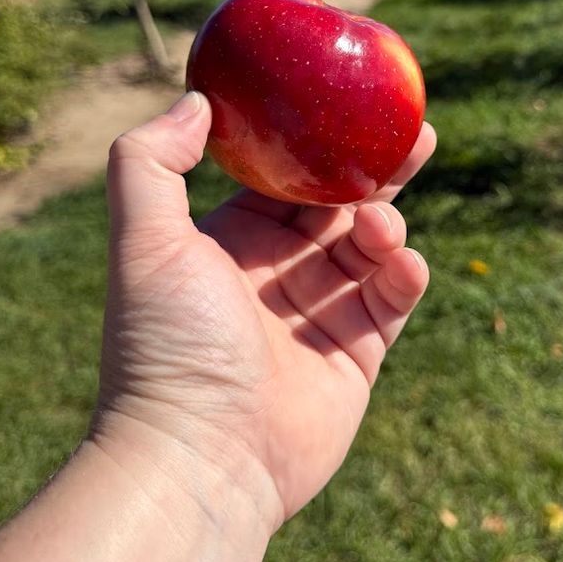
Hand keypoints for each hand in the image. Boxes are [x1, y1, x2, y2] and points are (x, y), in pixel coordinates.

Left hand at [98, 90, 435, 527]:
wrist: (200, 460)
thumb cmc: (168, 347)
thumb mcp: (144, 242)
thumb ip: (151, 163)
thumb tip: (196, 101)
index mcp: (236, 240)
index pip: (290, 176)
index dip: (324, 140)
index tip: (357, 105)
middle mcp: (280, 272)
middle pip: (342, 205)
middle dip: (380, 171)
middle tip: (418, 134)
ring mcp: (322, 313)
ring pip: (373, 248)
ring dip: (386, 226)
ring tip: (379, 230)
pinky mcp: (358, 354)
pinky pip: (392, 299)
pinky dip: (404, 277)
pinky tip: (401, 265)